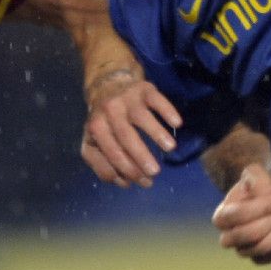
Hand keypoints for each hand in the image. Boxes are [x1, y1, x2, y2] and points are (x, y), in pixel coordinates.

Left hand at [81, 68, 182, 188]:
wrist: (108, 86)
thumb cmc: (105, 122)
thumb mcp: (94, 142)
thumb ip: (103, 165)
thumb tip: (125, 183)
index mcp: (95, 129)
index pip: (111, 154)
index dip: (127, 170)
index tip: (144, 182)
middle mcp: (109, 112)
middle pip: (125, 137)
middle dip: (140, 156)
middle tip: (155, 172)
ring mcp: (127, 98)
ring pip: (141, 117)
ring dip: (156, 133)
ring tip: (170, 148)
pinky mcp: (143, 89)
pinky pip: (156, 99)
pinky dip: (167, 110)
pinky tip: (176, 123)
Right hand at [211, 164, 270, 263]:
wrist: (261, 200)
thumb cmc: (255, 187)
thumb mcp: (253, 174)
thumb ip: (254, 176)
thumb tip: (257, 191)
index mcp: (221, 216)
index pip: (237, 215)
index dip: (261, 207)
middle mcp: (227, 238)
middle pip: (249, 235)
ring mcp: (242, 250)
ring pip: (262, 248)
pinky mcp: (259, 258)